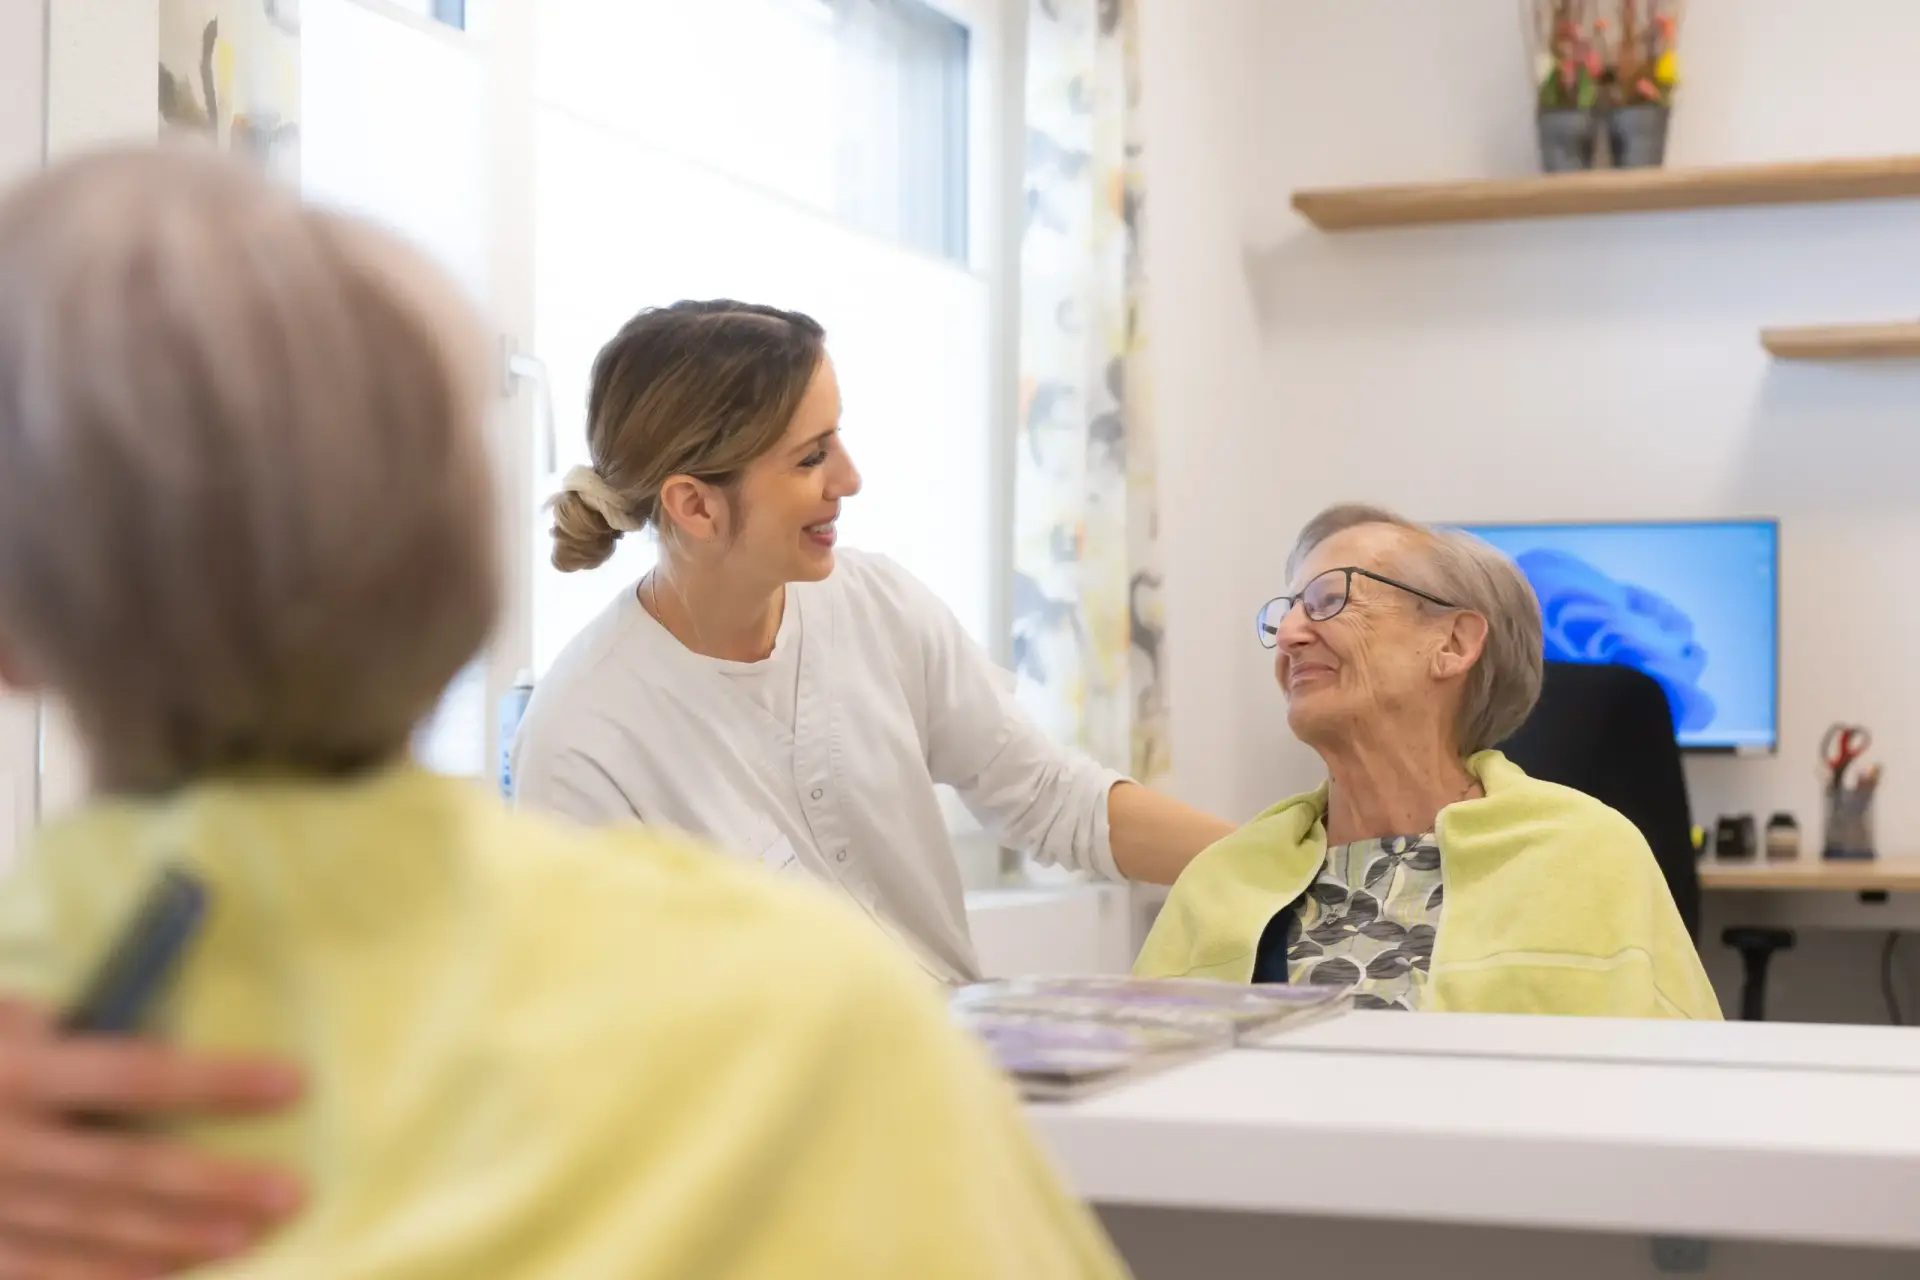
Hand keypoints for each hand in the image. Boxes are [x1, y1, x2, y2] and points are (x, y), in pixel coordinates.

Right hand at [0, 1001, 302, 1278]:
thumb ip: (57, 1037)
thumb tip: (146, 1054)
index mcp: (13, 1068)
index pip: (135, 1074)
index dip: (217, 1082)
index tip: (295, 1083)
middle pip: (122, 1169)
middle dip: (211, 1184)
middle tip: (290, 1193)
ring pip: (85, 1233)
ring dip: (170, 1239)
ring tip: (245, 1238)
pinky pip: (36, 1274)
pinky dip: (101, 1279)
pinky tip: (162, 1277)